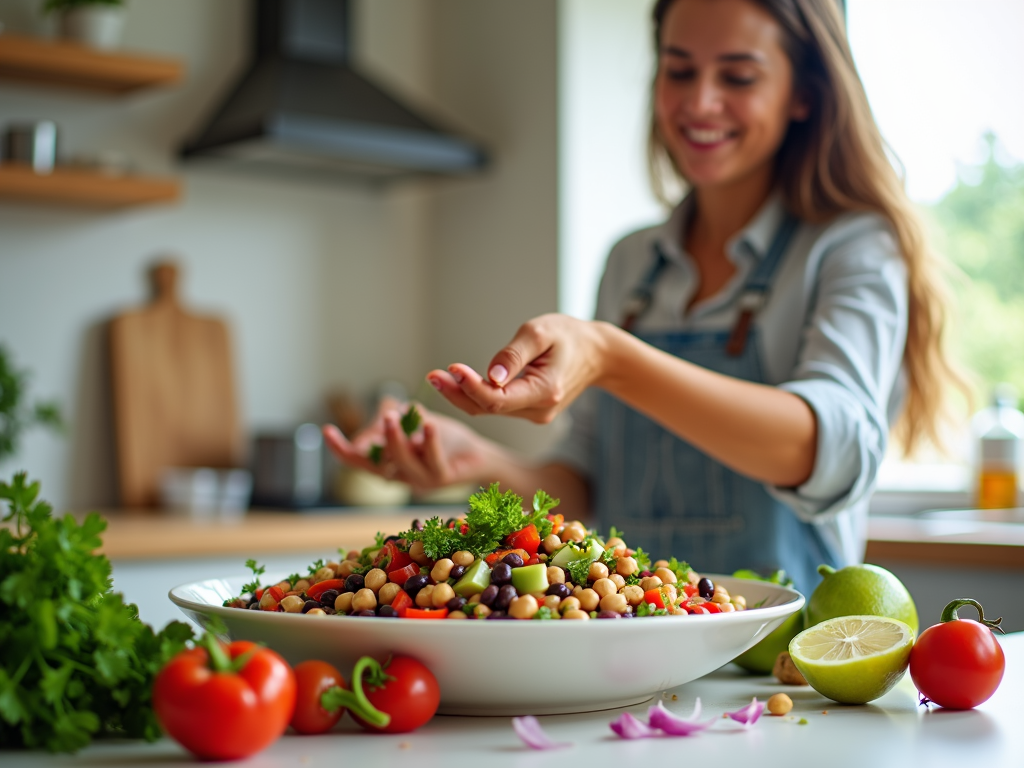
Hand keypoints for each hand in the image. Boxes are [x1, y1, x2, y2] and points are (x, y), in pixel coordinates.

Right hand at [322, 399, 492, 491]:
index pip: (358, 461)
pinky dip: (429, 442)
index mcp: (389, 466)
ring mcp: (421, 481)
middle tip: (376, 419)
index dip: (341, 449)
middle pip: (374, 466)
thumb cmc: (445, 438)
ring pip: (401, 464)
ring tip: (394, 416)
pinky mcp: (443, 479)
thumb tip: (382, 412)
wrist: (479, 453)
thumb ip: (395, 416)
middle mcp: (401, 478)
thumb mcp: (414, 421)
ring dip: (395, 440)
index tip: (326, 430)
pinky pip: (432, 462)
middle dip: (370, 443)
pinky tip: (428, 424)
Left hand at [427, 314, 609, 422]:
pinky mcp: (529, 411)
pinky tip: (456, 382)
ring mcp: (534, 414)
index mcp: (545, 391)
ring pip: (490, 410)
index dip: (471, 386)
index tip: (452, 368)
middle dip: (458, 392)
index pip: (498, 399)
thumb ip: (514, 354)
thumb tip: (490, 375)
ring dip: (462, 394)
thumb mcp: (541, 332)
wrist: (597, 353)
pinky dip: (476, 395)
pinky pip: (497, 407)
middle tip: (431, 375)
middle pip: (489, 408)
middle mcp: (539, 410)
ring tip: (436, 376)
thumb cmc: (569, 336)